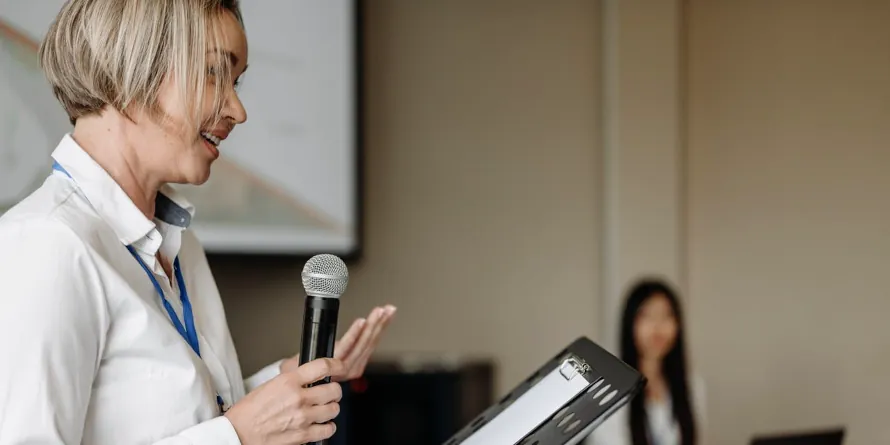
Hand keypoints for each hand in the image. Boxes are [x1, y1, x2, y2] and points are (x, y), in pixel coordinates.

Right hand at [225, 358, 343, 444]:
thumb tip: (310, 378)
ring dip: (331, 409)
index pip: (322, 367)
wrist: (238, 434)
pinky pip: (328, 429)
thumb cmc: (249, 412)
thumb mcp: (270, 385)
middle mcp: (298, 398)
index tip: (340, 367)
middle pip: (334, 389)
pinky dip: (327, 427)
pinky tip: (320, 425)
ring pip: (334, 409)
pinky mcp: (303, 435)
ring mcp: (303, 418)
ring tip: (323, 409)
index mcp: (288, 381)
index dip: (336, 365)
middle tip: (330, 393)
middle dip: (334, 391)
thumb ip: (292, 381)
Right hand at [282, 305, 396, 381]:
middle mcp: (348, 368)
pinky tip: (385, 320)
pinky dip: (379, 329)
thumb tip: (308, 352)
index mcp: (333, 368)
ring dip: (380, 325)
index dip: (355, 334)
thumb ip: (308, 359)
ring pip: (370, 343)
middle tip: (380, 310)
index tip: (362, 321)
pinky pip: (372, 344)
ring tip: (387, 311)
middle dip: (373, 324)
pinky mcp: (360, 362)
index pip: (345, 349)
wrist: (306, 388)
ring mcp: (356, 366)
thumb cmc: (301, 373)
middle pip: (362, 344)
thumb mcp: (298, 366)